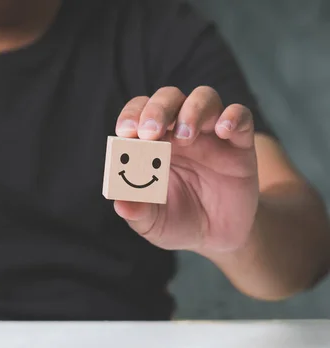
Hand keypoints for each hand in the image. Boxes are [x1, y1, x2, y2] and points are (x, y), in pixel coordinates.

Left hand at [114, 86, 258, 253]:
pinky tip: (223, 131)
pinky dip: (233, 117)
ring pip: (203, 98)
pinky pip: (240, 116)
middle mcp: (180, 132)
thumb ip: (137, 212)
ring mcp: (211, 134)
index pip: (139, 113)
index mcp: (152, 143)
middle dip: (158, 109)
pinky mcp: (240, 144)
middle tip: (150, 131)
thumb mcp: (153, 223)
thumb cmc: (178, 221)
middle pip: (169, 98)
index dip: (132, 115)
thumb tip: (120, 204)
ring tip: (186, 137)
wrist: (218, 237)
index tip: (126, 132)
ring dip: (192, 110)